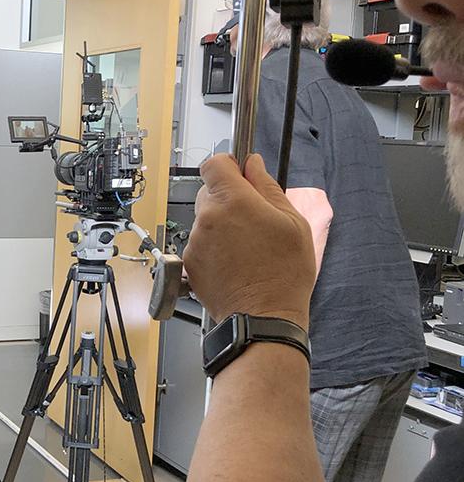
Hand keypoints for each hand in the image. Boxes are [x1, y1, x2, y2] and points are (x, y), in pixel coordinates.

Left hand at [182, 153, 314, 326]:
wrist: (264, 318)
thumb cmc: (283, 275)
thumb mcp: (292, 222)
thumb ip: (268, 187)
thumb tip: (254, 165)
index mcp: (232, 201)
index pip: (214, 163)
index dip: (228, 166)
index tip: (239, 175)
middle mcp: (207, 218)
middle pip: (209, 191)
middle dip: (228, 199)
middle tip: (253, 219)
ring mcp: (195, 242)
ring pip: (205, 219)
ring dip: (221, 225)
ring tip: (247, 247)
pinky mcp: (189, 263)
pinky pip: (200, 242)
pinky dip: (213, 247)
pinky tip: (235, 261)